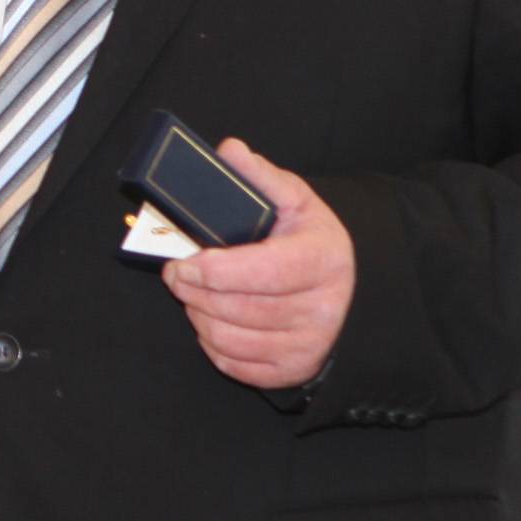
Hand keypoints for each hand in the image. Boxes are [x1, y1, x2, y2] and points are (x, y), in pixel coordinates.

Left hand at [163, 138, 354, 389]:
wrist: (344, 288)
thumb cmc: (308, 241)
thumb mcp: (294, 201)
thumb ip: (259, 176)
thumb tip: (229, 150)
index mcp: (323, 259)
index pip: (263, 271)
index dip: (214, 270)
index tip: (182, 261)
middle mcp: (323, 308)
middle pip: (237, 308)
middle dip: (193, 290)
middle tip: (176, 273)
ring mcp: (309, 345)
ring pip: (229, 338)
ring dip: (197, 314)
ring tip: (193, 293)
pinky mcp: (291, 370)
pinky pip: (233, 364)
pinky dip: (210, 343)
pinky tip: (212, 319)